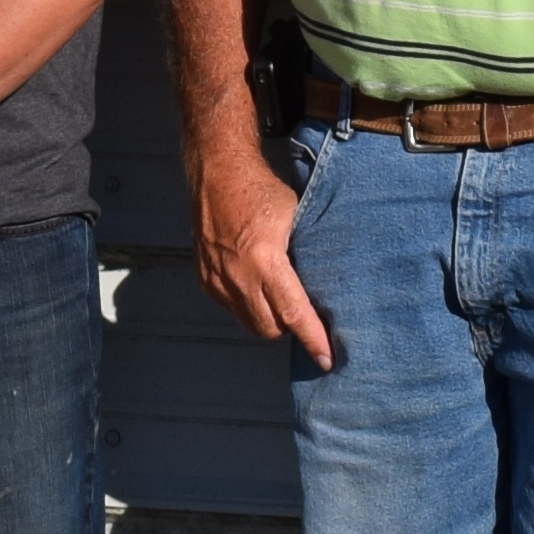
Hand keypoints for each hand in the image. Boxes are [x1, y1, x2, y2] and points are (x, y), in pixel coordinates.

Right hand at [188, 131, 334, 368]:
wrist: (217, 173)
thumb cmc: (261, 190)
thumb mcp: (296, 217)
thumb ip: (306, 253)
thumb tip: (328, 282)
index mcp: (264, 259)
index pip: (293, 312)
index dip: (312, 338)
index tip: (327, 359)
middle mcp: (237, 276)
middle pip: (270, 328)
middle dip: (290, 328)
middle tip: (309, 317)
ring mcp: (217, 280)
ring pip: (249, 322)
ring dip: (269, 320)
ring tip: (284, 300)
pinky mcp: (205, 280)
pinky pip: (232, 308)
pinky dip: (249, 305)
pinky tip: (259, 286)